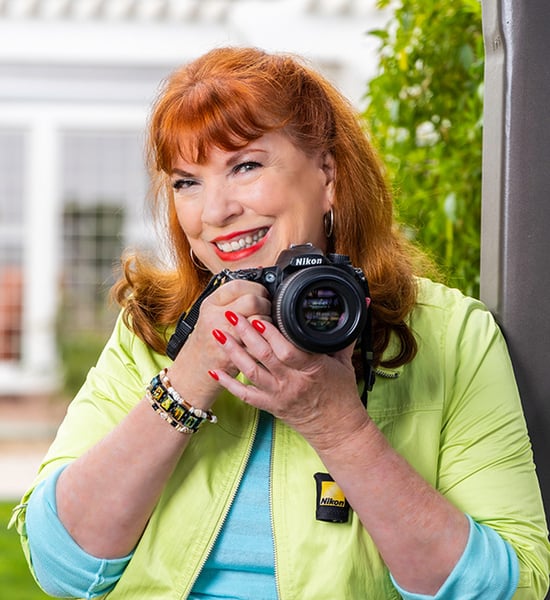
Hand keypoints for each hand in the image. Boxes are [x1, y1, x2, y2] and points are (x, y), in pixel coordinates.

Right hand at [167, 280, 270, 407]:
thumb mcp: (212, 313)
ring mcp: (223, 336)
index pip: (238, 285)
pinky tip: (264, 342)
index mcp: (210, 303)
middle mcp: (215, 317)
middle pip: (252, 301)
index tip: (262, 293)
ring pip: (258, 321)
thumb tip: (259, 284)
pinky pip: (259, 345)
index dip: (256, 287)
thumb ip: (231, 299)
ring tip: (266, 327)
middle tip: (267, 310)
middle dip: (265, 305)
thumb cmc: (207, 340)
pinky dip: (267, 343)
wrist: (193, 371)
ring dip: (268, 324)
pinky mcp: (232, 356)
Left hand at [208, 310, 368, 446]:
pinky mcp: (270, 406)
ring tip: (219, 333)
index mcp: (312, 369)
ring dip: (233, 352)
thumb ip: (345, 333)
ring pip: (251, 372)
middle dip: (246, 334)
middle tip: (232, 316)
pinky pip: (245, 395)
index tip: (259, 317)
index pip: (289, 351)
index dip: (271, 335)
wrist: (337, 429)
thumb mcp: (344, 361)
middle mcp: (293, 383)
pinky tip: (214, 370)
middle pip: (265, 357)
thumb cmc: (341, 394)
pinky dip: (228, 383)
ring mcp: (279, 395)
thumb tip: (361, 305)